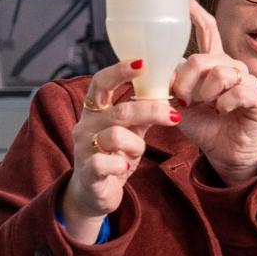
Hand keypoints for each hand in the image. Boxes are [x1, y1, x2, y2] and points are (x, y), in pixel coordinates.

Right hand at [62, 59, 180, 240]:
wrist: (93, 193)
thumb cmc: (112, 156)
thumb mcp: (129, 131)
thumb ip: (142, 112)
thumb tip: (168, 88)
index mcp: (95, 111)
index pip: (101, 83)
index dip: (120, 71)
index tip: (143, 62)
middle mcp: (86, 125)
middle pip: (119, 110)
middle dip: (149, 110)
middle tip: (173, 115)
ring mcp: (84, 148)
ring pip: (115, 136)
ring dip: (135, 146)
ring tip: (135, 154)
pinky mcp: (87, 172)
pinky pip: (105, 163)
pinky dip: (120, 165)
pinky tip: (123, 168)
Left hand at [170, 0, 256, 184]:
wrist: (224, 154)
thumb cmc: (206, 127)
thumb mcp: (181, 105)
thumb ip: (172, 85)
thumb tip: (156, 70)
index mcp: (214, 66)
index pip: (210, 32)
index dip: (198, 15)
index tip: (185, 1)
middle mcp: (233, 69)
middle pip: (204, 58)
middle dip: (187, 80)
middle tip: (184, 98)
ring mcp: (248, 82)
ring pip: (221, 73)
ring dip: (206, 93)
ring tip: (206, 106)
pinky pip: (238, 91)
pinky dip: (225, 103)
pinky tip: (223, 111)